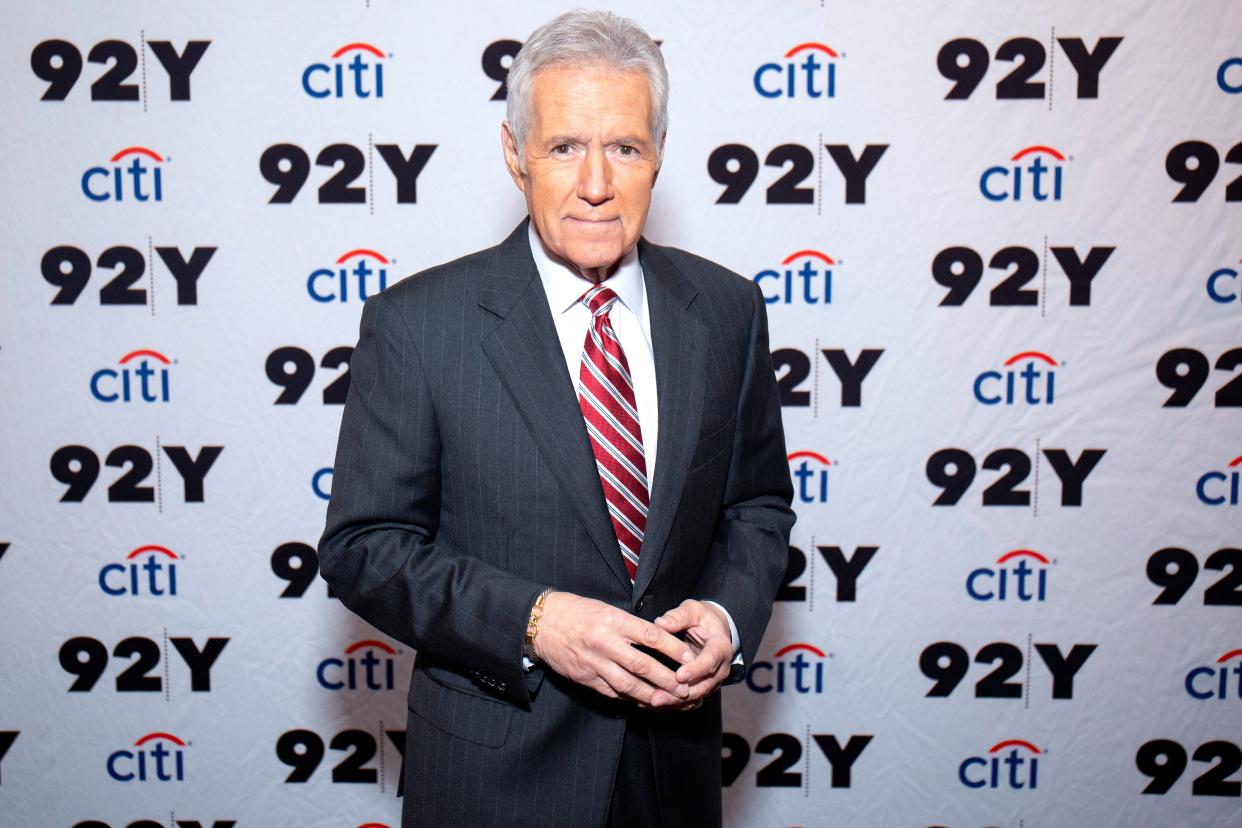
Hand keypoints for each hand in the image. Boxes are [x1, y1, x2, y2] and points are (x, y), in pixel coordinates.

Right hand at [533, 591, 694, 706]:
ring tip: (668, 701)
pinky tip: (642, 701)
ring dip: (651, 694)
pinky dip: (629, 698)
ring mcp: (594, 662)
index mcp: (613, 621)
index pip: (651, 636)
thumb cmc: (576, 611)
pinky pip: (611, 691)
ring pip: (628, 684)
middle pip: (642, 665)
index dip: (672, 648)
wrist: (541, 623)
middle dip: (666, 679)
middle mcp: (605, 643)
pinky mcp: (585, 677)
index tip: (688, 656)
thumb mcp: (605, 608)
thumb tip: (656, 638)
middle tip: (685, 688)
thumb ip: (629, 625)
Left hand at [652, 599, 733, 710]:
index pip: (710, 661)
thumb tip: (660, 623)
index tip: (679, 676)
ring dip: (673, 702)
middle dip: (680, 694)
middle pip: (702, 686)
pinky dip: (672, 704)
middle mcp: (720, 669)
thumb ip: (678, 616)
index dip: (696, 670)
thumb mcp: (693, 610)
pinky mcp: (701, 688)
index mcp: (720, 648)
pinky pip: (688, 701)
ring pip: (694, 698)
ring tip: (652, 702)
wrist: (714, 630)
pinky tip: (652, 703)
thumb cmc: (702, 618)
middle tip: (658, 697)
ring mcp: (712, 682)